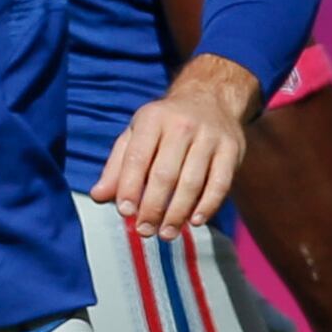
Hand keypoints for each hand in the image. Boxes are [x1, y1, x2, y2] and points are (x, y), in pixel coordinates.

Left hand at [96, 56, 257, 237]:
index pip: (138, 157)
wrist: (210, 98)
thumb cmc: (165, 125)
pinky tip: (195, 222)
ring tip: (166, 234)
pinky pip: (220, 184)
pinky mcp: (232, 149)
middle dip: (153, 207)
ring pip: (192, 182)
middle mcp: (182, 125)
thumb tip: (99, 196)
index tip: (125, 212)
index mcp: (153, 119)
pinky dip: (207, 206)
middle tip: (144, 230)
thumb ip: (117, 166)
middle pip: (165, 174)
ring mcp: (210, 137)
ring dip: (177, 213)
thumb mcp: (136, 135)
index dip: (130, 187)